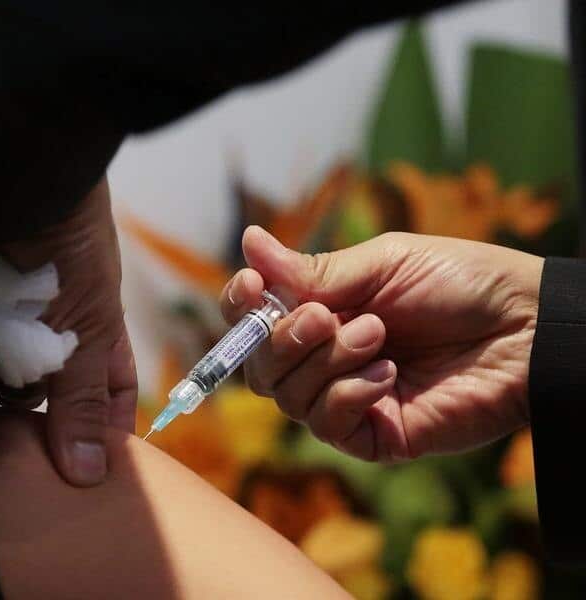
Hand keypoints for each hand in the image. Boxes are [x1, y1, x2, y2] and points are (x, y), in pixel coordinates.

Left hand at [0, 178, 136, 485]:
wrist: (4, 161)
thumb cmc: (68, 234)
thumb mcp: (89, 321)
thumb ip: (84, 398)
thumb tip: (92, 477)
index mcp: (88, 323)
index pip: (102, 388)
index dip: (98, 424)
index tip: (89, 462)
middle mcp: (38, 319)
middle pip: (27, 391)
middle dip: (21, 395)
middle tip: (22, 381)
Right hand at [220, 226, 541, 461]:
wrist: (528, 326)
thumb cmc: (459, 282)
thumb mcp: (382, 264)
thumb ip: (314, 270)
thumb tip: (250, 241)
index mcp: (321, 311)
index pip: (254, 321)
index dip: (241, 308)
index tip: (252, 285)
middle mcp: (325, 358)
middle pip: (260, 366)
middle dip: (283, 339)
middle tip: (327, 317)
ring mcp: (347, 399)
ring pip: (289, 396)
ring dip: (327, 361)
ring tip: (378, 335)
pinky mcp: (375, 435)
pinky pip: (328, 425)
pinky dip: (348, 396)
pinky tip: (388, 375)